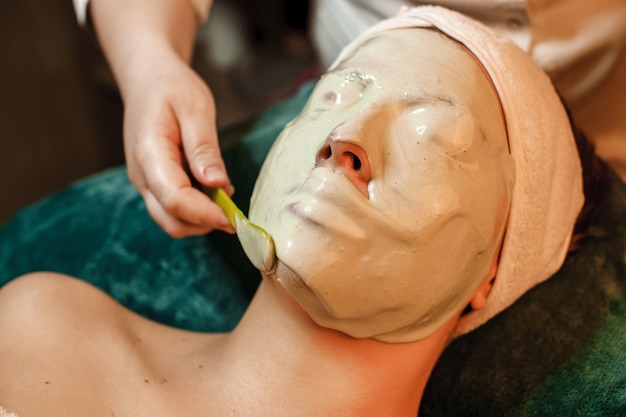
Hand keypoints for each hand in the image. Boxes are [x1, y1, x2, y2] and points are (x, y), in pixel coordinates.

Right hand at [123, 53, 234, 237]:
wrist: (147, 79)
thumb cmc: (171, 87)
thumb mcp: (195, 108)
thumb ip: (204, 149)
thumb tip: (217, 185)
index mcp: (149, 154)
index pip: (175, 199)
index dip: (205, 214)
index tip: (232, 218)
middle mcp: (142, 175)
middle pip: (171, 220)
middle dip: (204, 224)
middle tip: (234, 214)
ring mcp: (146, 182)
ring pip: (172, 220)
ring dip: (201, 219)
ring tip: (224, 196)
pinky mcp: (154, 183)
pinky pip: (173, 208)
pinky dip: (196, 209)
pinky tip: (213, 189)